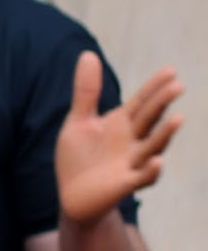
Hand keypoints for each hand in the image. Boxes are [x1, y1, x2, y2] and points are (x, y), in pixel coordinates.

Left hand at [56, 54, 182, 225]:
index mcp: (122, 123)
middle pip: (150, 120)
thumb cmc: (79, 158)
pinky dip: (151, 170)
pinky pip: (143, 177)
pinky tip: (156, 161)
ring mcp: (132, 163)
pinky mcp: (125, 184)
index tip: (171, 70)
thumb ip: (86, 91)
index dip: (155, 87)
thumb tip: (88, 54)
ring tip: (178, 118)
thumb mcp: (79, 121)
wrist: (73, 196)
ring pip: (153, 147)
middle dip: (162, 104)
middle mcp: (133, 141)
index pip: (142, 101)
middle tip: (177, 86)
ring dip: (165, 134)